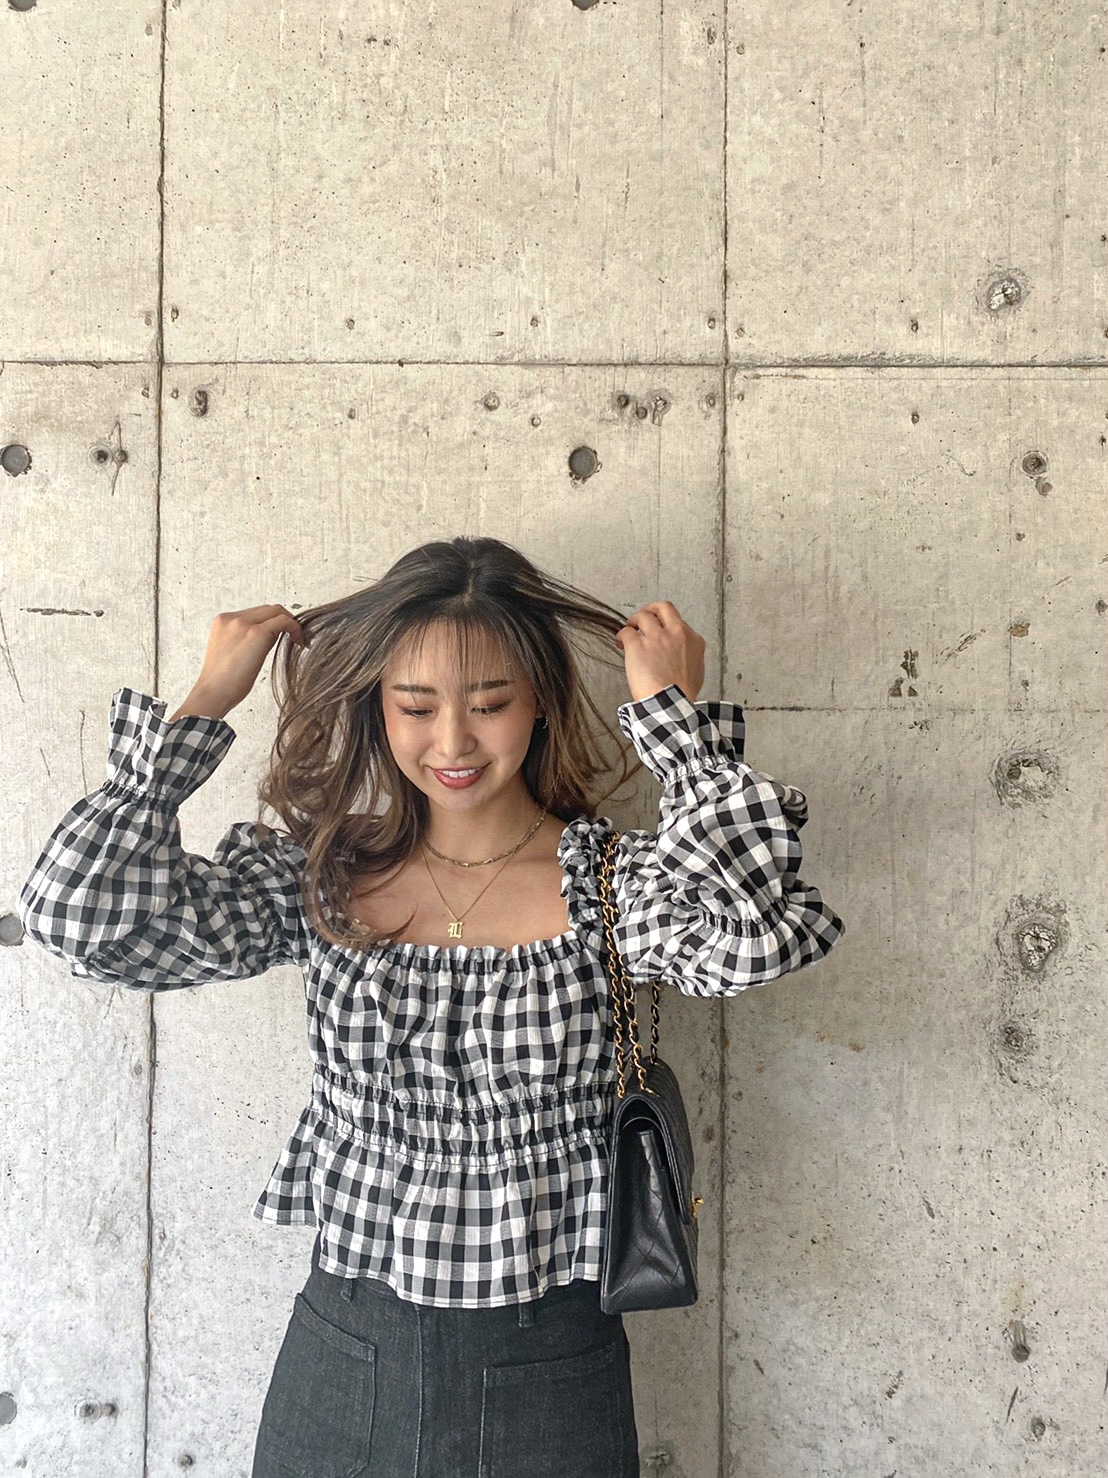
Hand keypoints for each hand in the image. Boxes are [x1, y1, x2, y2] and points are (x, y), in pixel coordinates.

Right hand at [182, 605, 306, 715]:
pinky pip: (284, 621)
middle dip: (284, 619)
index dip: (272, 621)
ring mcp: (242, 624)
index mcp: (223, 621)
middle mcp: (231, 618)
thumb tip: (273, 633)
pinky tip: (299, 641)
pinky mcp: (256, 633)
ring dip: (291, 623)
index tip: (283, 635)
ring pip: (276, 611)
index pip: (255, 612)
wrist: (213, 693)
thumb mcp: (232, 651)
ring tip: (297, 640)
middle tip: (295, 636)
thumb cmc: (223, 681)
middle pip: (267, 609)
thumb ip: (249, 637)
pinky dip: (295, 627)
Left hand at [615, 601, 704, 703]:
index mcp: (693, 640)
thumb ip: (688, 657)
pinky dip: (621, 635)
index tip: (660, 634)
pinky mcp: (638, 644)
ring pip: (643, 616)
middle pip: (663, 608)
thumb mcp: (696, 672)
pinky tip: (620, 642)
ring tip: (630, 629)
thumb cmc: (682, 695)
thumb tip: (678, 657)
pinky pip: (626, 632)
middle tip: (644, 616)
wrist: (671, 704)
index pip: (679, 624)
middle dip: (652, 610)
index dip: (667, 629)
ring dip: (634, 621)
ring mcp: (656, 637)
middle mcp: (676, 633)